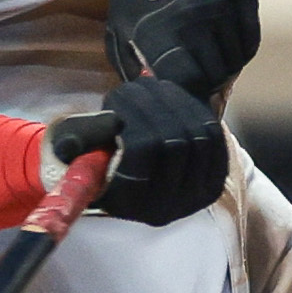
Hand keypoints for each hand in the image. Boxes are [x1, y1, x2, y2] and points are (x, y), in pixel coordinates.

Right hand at [45, 77, 226, 227]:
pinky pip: (215, 138)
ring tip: (152, 88)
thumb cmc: (92, 165)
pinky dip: (196, 111)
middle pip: (175, 140)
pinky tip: (174, 99)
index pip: (144, 147)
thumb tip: (113, 121)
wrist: (125, 189)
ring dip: (176, 102)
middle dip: (154, 104)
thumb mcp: (76, 154)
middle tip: (135, 85)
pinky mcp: (212, 184)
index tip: (116, 96)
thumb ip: (80, 138)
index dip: (133, 113)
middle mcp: (166, 207)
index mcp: (130, 203)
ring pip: (198, 135)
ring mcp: (194, 198)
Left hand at [108, 0, 259, 99]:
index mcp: (162, 29)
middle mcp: (195, 18)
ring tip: (209, 64)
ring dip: (223, 68)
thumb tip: (153, 94)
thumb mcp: (122, 24)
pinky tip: (225, 49)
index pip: (187, 81)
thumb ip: (135, 64)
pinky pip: (249, 41)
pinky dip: (239, 52)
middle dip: (204, 82)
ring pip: (234, 61)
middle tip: (198, 81)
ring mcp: (223, 5)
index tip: (181, 93)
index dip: (185, 92)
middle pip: (213, 74)